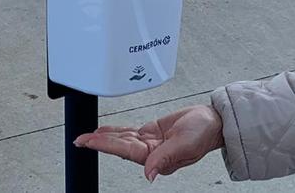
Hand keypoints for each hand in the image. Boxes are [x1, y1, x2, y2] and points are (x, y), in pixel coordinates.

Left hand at [74, 105, 223, 181]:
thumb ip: (165, 158)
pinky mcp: (152, 132)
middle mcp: (151, 153)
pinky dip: (116, 131)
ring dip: (104, 137)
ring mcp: (150, 143)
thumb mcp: (185, 144)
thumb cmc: (204, 133)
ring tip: (86, 136)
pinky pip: (130, 132)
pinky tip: (105, 131)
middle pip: (120, 147)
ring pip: (122, 140)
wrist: (214, 121)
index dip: (106, 145)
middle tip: (80, 140)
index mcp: (157, 158)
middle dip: (99, 143)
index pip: (126, 152)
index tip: (90, 142)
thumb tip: (149, 174)